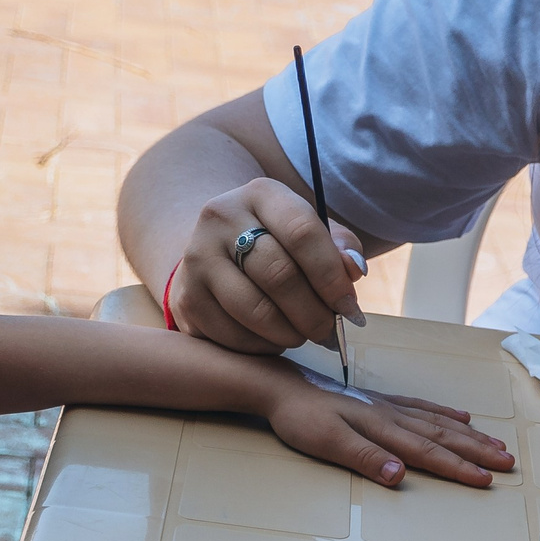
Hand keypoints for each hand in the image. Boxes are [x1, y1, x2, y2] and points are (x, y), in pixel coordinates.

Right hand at [169, 177, 365, 352]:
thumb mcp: (309, 232)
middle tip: (329, 331)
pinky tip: (272, 339)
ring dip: (289, 333)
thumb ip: (339, 247)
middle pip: (279, 274)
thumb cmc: (276, 244)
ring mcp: (197, 258)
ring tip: (302, 335)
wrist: (214, 253)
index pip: (302, 232)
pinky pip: (233, 335)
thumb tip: (353, 270)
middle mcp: (220, 217)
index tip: (349, 307)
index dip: (331, 275)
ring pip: (255, 310)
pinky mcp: (186, 298)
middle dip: (313, 312)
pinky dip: (261, 346)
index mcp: (260, 193)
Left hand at [254, 362, 514, 487]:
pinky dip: (444, 413)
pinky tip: (460, 416)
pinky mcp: (378, 403)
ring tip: (495, 443)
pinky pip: (422, 407)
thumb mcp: (325, 443)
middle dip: (476, 451)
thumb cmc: (299, 420)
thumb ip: (364, 458)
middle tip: (508, 462)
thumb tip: (399, 473)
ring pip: (437, 421)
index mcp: (381, 428)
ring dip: (468, 435)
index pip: (427, 451)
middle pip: (441, 435)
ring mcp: (386, 407)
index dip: (458, 467)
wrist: (280, 388)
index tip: (487, 479)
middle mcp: (390, 416)